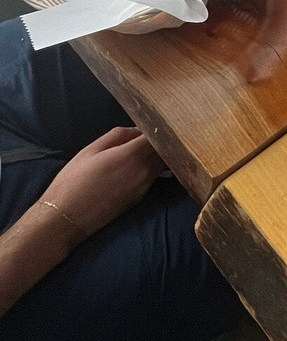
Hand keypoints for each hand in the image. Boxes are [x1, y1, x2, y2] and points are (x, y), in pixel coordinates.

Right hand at [41, 127, 164, 242]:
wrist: (67, 217)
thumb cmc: (74, 181)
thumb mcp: (91, 150)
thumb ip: (118, 135)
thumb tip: (137, 130)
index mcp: (132, 156)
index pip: (160, 136)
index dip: (157, 128)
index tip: (151, 123)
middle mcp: (144, 171)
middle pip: (166, 150)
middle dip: (159, 140)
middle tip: (146, 134)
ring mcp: (145, 186)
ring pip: (163, 163)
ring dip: (157, 154)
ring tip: (139, 149)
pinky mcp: (142, 197)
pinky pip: (154, 175)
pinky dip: (152, 167)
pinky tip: (135, 165)